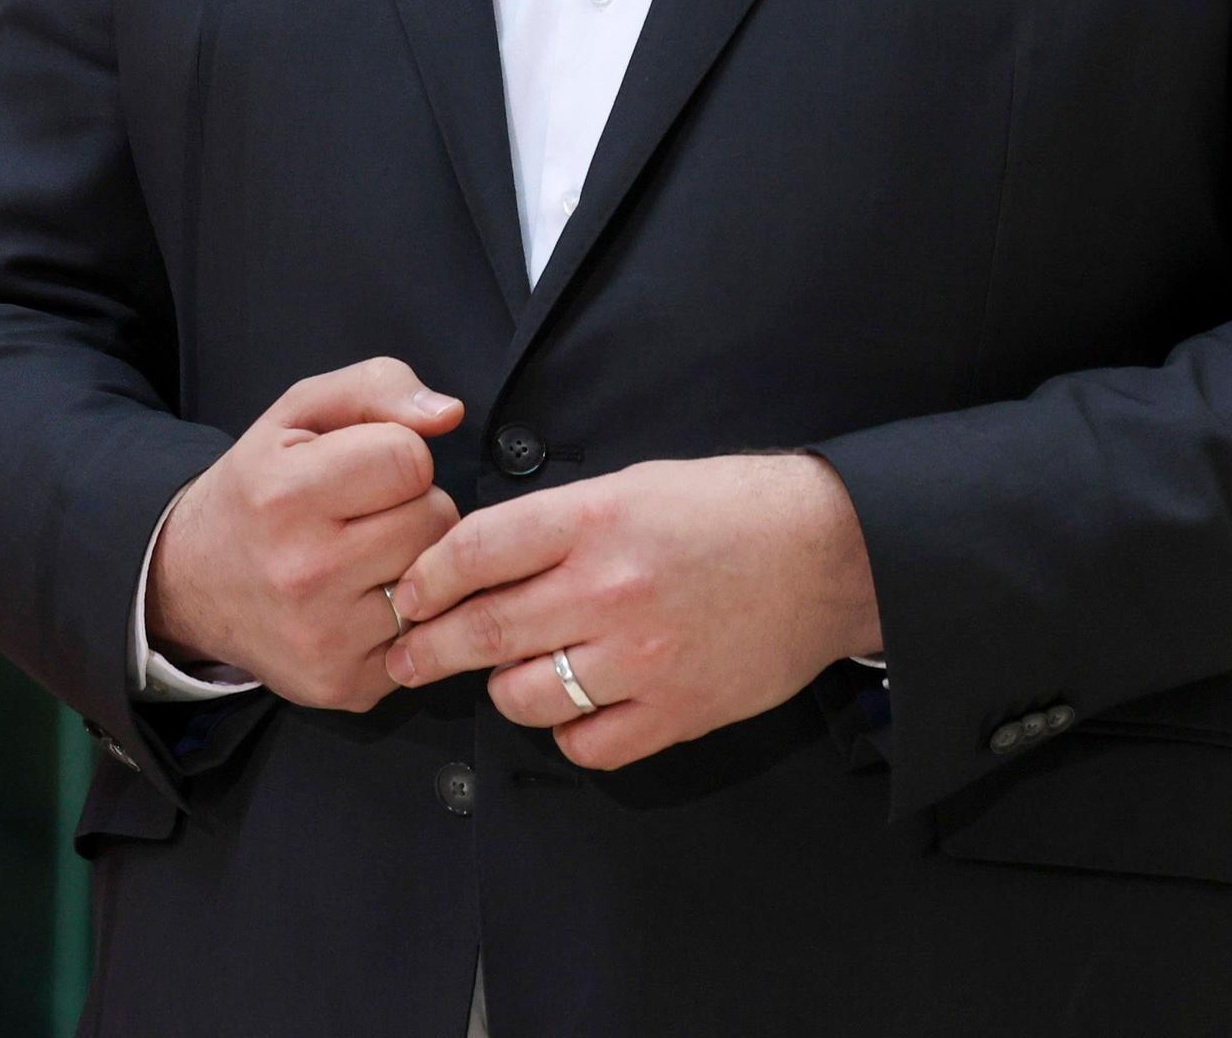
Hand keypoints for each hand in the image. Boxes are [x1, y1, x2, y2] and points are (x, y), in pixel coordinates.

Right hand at [145, 357, 464, 711]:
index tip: (360, 469)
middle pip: (435, 519)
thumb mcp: (297, 414)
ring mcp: (326, 639)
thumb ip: (375, 387)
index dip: (394, 455)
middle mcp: (304, 573)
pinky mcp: (345, 686)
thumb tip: (449, 414)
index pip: (410, 459)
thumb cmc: (258, 488)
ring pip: (438, 582)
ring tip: (363, 556)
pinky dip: (403, 618)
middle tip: (363, 514)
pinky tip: (359, 605)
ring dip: (413, 562)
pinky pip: (424, 639)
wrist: (190, 582)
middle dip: (412, 507)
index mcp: (286, 495)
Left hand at [384, 453, 879, 769]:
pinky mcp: (676, 711)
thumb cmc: (724, 510)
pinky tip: (572, 708)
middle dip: (426, 649)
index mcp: (592, 520)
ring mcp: (642, 658)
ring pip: (522, 698)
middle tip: (404, 658)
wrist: (827, 553)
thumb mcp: (630, 486)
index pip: (472, 553)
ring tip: (506, 675)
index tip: (408, 594)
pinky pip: (585, 745)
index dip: (425, 579)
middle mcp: (608, 590)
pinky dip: (567, 732)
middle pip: (481, 632)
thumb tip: (476, 559)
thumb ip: (553, 523)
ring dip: (501, 690)